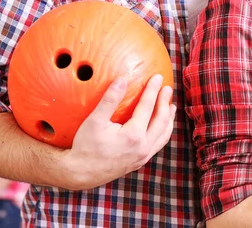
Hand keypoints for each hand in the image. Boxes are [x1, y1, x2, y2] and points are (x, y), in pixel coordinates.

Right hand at [63, 73, 175, 189]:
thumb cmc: (85, 146)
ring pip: (163, 135)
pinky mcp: (140, 162)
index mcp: (133, 135)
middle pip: (161, 120)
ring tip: (171, 106)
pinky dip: (163, 132)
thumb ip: (110, 99)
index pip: (147, 107)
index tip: (157, 77)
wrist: (80, 175)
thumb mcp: (94, 121)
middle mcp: (142, 147)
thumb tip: (122, 79)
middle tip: (167, 88)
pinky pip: (158, 144)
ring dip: (168, 118)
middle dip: (165, 102)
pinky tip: (161, 125)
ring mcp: (143, 156)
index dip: (153, 90)